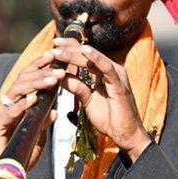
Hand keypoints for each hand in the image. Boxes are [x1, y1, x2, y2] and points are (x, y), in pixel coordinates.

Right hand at [0, 51, 60, 170]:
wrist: (3, 178)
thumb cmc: (19, 158)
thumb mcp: (37, 137)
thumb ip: (43, 123)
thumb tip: (55, 111)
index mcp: (15, 105)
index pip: (27, 80)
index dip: (40, 67)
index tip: (55, 56)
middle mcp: (5, 106)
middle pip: (21, 81)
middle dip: (41, 70)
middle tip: (59, 64)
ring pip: (16, 92)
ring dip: (36, 84)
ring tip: (54, 79)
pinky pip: (9, 113)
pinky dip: (22, 106)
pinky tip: (34, 99)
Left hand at [52, 38, 151, 160]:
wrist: (124, 135)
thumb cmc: (108, 117)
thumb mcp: (86, 99)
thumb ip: (75, 86)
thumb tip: (59, 75)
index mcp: (103, 72)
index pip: (85, 54)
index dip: (69, 47)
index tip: (53, 43)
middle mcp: (111, 70)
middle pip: (87, 53)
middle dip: (68, 48)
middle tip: (53, 43)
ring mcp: (116, 75)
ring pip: (93, 58)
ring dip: (74, 53)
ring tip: (58, 49)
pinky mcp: (120, 84)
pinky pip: (107, 68)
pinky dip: (96, 58)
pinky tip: (85, 50)